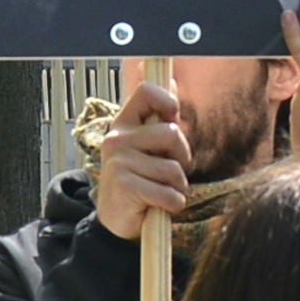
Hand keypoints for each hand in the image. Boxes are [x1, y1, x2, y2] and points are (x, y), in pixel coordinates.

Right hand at [92, 74, 195, 243]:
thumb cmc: (139, 180)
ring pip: (174, 169)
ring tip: (163, 192)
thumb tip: (173, 80)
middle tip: (172, 172)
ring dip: (178, 187)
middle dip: (182, 157)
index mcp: (123, 124)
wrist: (116, 220)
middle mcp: (117, 138)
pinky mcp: (125, 186)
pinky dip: (173, 204)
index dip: (168, 101)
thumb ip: (161, 118)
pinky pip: (169, 193)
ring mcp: (119, 162)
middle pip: (171, 133)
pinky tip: (159, 206)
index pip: (146, 92)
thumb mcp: (148, 147)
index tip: (172, 119)